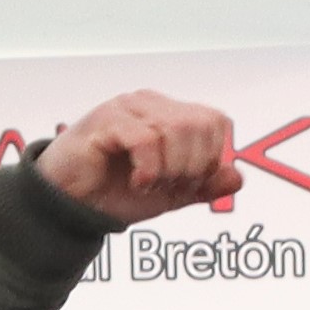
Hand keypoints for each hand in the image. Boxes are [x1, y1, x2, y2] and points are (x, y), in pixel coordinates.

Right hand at [38, 90, 246, 222]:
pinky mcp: (106, 120)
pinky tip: (138, 182)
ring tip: (151, 185)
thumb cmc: (114, 192)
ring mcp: (128, 108)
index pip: (215, 122)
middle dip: (193, 166)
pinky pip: (146, 138)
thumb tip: (237, 177)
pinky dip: (150, 169)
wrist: (71, 205)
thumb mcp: (169, 195)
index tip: (190, 183)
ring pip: (176, 129)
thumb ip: (204, 186)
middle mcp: (151, 104)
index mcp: (169, 115)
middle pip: (200, 124)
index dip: (212, 157)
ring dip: (171, 169)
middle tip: (170, 186)